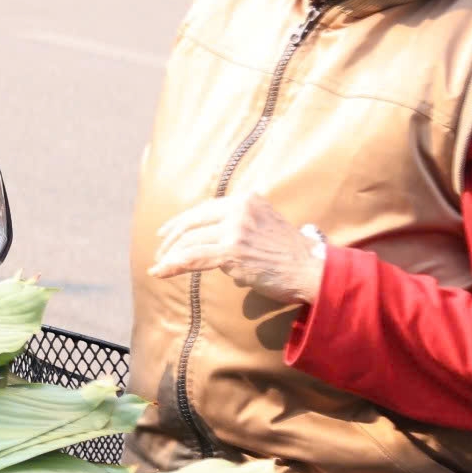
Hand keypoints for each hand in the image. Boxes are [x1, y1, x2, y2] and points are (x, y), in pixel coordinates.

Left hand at [148, 192, 323, 305]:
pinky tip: (159, 272)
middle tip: (159, 251)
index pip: (204, 209)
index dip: (181, 222)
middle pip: (192, 222)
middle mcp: (238, 209)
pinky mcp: (232, 251)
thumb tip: (212, 238)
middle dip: (171, 239)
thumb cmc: (290, 254)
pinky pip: (193, 258)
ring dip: (170, 255)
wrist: (312, 269)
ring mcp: (235, 229)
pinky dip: (172, 266)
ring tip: (159, 266)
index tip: (165, 232)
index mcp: (246, 200)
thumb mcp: (265, 224)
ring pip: (190, 241)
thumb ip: (240, 223)